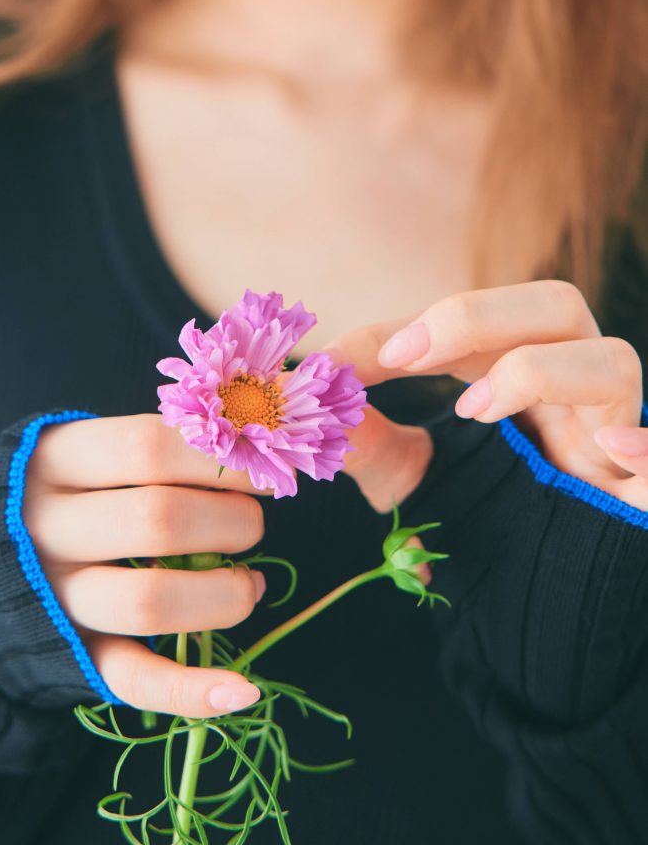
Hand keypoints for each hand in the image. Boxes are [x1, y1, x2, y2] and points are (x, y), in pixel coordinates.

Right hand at [24, 414, 267, 717]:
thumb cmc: (80, 490)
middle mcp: (49, 528)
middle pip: (157, 521)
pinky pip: (134, 680)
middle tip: (253, 525)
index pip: (148, 449)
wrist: (6, 559)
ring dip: (223, 595)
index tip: (261, 470)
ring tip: (250, 584)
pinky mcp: (76, 655)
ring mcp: (59, 598)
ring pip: (148, 601)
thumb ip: (165, 448)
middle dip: (232, 523)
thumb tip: (255, 454)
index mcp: (59, 461)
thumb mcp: (99, 452)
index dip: (219, 461)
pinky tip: (243, 688)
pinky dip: (193, 690)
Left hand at [329, 280, 646, 509]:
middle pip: (556, 309)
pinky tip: (610, 448)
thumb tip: (314, 398)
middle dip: (473, 317)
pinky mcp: (646, 498)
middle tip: (401, 357)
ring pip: (613, 363)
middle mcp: (575, 395)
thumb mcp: (414, 485)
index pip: (469, 327)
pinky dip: (646, 445)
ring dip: (538, 371)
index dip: (401, 330)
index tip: (333, 361)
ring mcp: (618, 439)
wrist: (540, 620)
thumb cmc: (482, 536)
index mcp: (522, 380)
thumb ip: (370, 444)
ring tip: (475, 411)